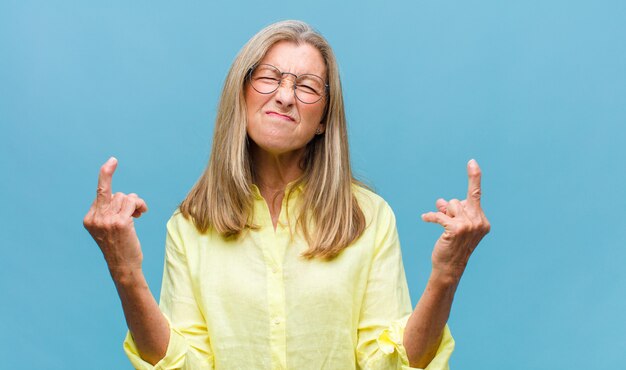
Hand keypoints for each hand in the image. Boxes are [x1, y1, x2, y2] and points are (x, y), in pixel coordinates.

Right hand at [83, 157, 147, 277]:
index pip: (101, 193)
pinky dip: (139, 205)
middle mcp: (95, 218)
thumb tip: (125, 197)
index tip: (112, 161)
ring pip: (125, 197)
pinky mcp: (120, 222)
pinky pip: (133, 202)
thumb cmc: (120, 248)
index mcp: (89, 219)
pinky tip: (141, 214)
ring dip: (136, 204)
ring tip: (138, 216)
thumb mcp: (108, 229)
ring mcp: (107, 220)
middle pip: (113, 192)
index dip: (107, 176)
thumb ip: (110, 212)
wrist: (123, 267)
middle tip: (131, 199)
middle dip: (123, 193)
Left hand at [421, 159, 490, 282]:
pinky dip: (431, 216)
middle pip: (458, 201)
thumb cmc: (453, 247)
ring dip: (442, 214)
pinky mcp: (456, 228)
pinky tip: (425, 218)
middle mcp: (479, 222)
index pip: (476, 195)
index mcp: (483, 221)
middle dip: (449, 209)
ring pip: (449, 206)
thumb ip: (452, 211)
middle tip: (447, 221)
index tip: (471, 162)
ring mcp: (469, 225)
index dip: (474, 177)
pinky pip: (439, 215)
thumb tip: (441, 200)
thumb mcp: (455, 226)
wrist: (450, 267)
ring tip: (443, 229)